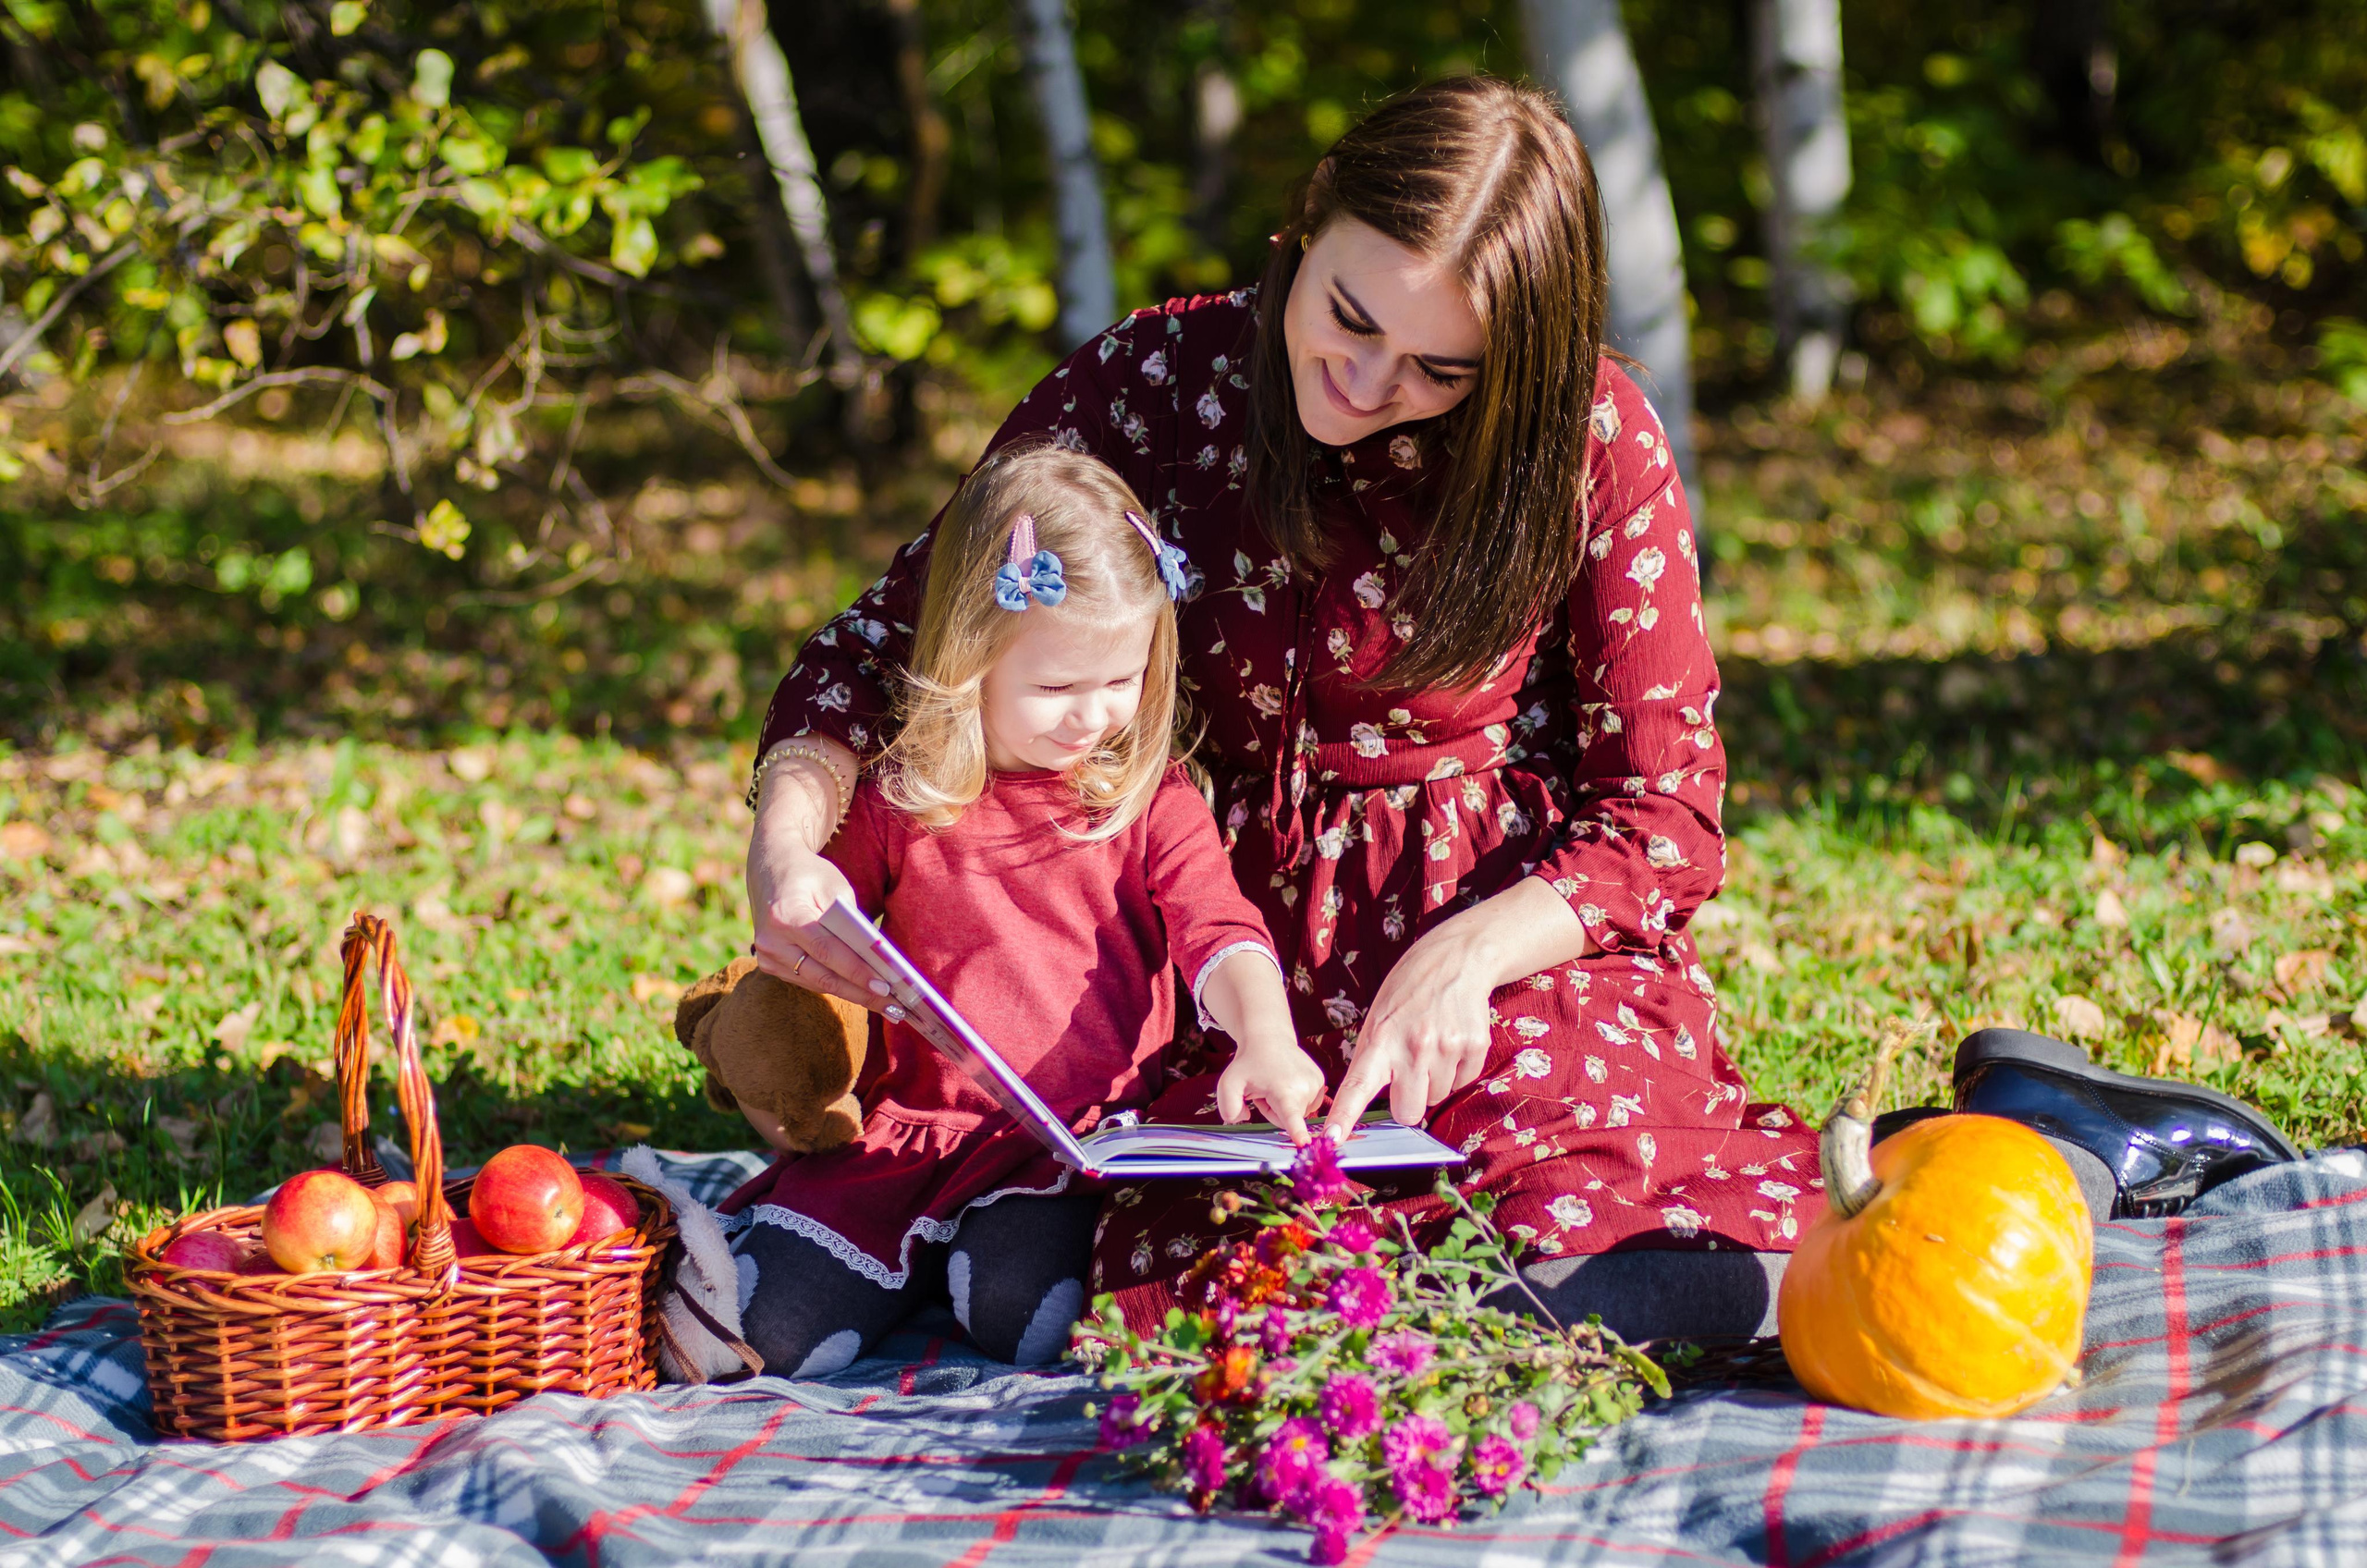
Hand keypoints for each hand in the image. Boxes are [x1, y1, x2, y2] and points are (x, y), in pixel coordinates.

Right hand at [745, 754, 891, 1011]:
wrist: (770, 866)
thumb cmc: (811, 874)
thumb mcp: (836, 888)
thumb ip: (854, 923)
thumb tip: (879, 960)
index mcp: (787, 916)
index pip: (828, 951)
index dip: (858, 972)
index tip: (886, 987)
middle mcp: (771, 940)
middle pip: (823, 976)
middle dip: (861, 993)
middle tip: (895, 1007)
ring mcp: (766, 955)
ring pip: (816, 983)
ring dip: (852, 994)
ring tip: (885, 1005)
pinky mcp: (767, 964)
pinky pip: (807, 980)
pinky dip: (835, 986)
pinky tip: (860, 994)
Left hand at [1216, 1036, 1326, 1144]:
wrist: (1269, 1038)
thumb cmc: (1248, 1062)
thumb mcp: (1228, 1083)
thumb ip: (1228, 1107)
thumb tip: (1243, 1119)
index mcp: (1284, 1090)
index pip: (1292, 1117)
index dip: (1298, 1132)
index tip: (1305, 1145)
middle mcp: (1305, 1088)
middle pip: (1286, 1121)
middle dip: (1273, 1111)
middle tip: (1264, 1091)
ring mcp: (1316, 1084)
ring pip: (1298, 1113)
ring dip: (1284, 1105)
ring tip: (1275, 1084)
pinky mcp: (1321, 1081)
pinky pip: (1306, 1104)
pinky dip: (1294, 1098)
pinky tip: (1286, 1082)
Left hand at [1323, 926, 1496, 1137]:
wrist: (1457, 960)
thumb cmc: (1409, 992)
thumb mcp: (1378, 1018)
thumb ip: (1370, 1059)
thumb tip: (1359, 1102)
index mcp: (1381, 1039)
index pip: (1357, 1085)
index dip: (1344, 1116)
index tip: (1331, 1139)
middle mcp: (1414, 1047)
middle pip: (1408, 1112)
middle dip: (1407, 1103)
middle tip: (1409, 1075)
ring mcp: (1447, 1048)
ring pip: (1436, 1098)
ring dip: (1433, 1081)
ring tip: (1432, 1046)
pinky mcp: (1474, 1047)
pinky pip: (1462, 1083)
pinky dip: (1456, 1070)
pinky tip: (1452, 1041)